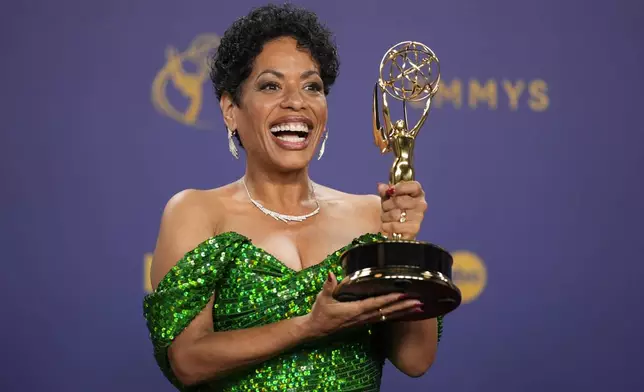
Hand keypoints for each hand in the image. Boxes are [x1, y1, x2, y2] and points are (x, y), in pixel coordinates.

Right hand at [303, 272, 422, 337]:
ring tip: (418, 307)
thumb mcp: (322, 298)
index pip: (375, 303)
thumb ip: (328, 286)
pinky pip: (382, 318)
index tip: (402, 294)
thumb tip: (331, 274)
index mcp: (354, 310)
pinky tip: (404, 312)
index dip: (389, 299)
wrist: (316, 329)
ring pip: (387, 316)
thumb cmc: (320, 313)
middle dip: (403, 306)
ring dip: (403, 311)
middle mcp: (362, 316)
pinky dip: (395, 315)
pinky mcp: (364, 322)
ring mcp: (364, 320)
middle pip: (386, 311)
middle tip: (419, 302)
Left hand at [377, 181, 427, 239]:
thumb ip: (385, 191)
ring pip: (394, 214)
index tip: (391, 190)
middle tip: (385, 207)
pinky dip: (386, 226)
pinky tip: (387, 225)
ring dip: (385, 216)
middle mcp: (421, 205)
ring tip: (385, 217)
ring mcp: (418, 218)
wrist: (397, 227)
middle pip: (399, 201)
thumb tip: (381, 187)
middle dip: (387, 204)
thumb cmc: (394, 208)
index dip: (401, 187)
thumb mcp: (389, 197)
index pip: (414, 187)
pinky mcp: (413, 230)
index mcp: (418, 194)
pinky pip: (394, 226)